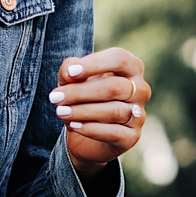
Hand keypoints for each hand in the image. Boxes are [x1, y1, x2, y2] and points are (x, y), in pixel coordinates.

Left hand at [49, 48, 149, 177]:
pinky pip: (114, 132)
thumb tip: (69, 71)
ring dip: (82, 111)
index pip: (119, 59)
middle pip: (113, 87)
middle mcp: (141, 89)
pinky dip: (91, 129)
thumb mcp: (72, 81)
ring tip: (60, 112)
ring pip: (113, 110)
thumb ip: (69, 70)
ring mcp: (139, 114)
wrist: (87, 137)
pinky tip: (73, 126)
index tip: (70, 73)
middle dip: (81, 92)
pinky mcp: (132, 137)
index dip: (95, 64)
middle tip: (55, 97)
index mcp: (132, 68)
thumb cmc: (83, 99)